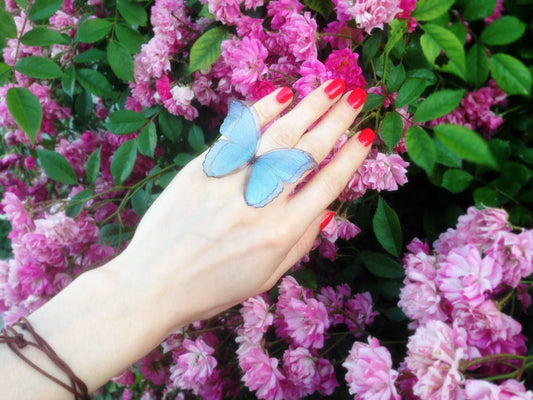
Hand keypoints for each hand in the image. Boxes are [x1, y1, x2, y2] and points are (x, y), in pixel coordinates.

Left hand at [110, 80, 371, 334]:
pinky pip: (238, 135)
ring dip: (307, 107)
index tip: (366, 135)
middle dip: (336, 120)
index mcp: (282, 233)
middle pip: (307, 152)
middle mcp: (262, 203)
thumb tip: (327, 212)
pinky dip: (261, 112)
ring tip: (329, 86)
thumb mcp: (266, 278)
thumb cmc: (212, 289)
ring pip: (277, 136)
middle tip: (355, 96)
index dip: (351, 158)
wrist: (153, 284)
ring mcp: (231, 182)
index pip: (328, 185)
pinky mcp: (202, 170)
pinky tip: (281, 95)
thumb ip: (300, 244)